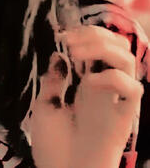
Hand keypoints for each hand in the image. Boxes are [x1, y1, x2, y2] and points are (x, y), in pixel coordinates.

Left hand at [30, 25, 143, 167]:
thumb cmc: (53, 145)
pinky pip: (132, 90)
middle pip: (118, 47)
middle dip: (95, 34)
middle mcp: (104, 88)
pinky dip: (112, 77)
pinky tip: (88, 82)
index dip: (84, 34)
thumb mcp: (46, 105)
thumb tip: (58, 55)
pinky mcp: (124, 118)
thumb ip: (54, 80)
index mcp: (86, 83)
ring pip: (129, 60)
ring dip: (103, 48)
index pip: (98, 47)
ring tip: (76, 53)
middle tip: (69, 40)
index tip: (62, 33)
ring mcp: (115, 101)